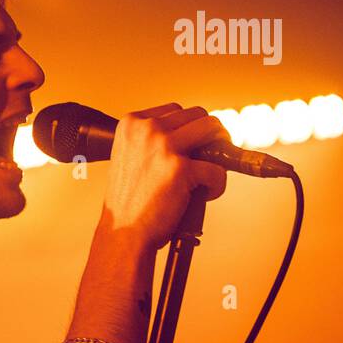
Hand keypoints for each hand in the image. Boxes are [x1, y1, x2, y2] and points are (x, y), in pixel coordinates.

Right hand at [100, 103, 230, 250]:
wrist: (122, 232)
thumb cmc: (128, 201)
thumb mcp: (130, 157)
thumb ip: (152, 141)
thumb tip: (194, 137)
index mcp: (130, 123)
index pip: (175, 110)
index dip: (189, 128)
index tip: (193, 145)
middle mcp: (146, 129)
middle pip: (198, 115)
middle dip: (210, 135)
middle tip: (210, 156)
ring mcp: (163, 146)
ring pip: (213, 129)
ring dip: (220, 150)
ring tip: (210, 171)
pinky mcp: (180, 168)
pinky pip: (218, 169)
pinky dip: (217, 185)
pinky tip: (204, 195)